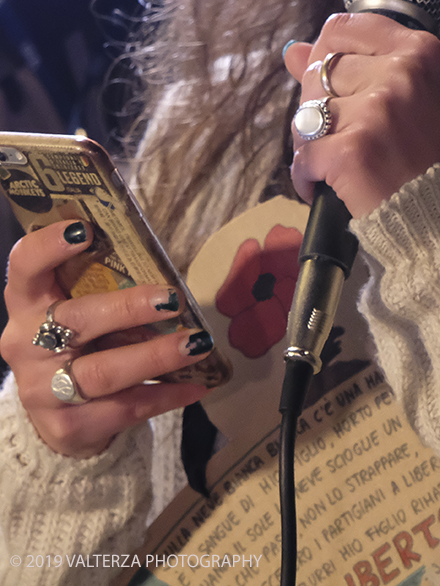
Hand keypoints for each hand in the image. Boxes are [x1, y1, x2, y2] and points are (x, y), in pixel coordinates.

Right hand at [1, 220, 210, 457]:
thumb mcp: (77, 308)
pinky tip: (197, 385)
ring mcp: (43, 390)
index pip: (25, 266)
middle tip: (172, 300)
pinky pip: (124, 409)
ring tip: (197, 344)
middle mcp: (26, 344)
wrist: (56, 415)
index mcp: (27, 302)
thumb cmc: (78, 341)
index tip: (86, 230)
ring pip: (103, 372)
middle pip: (76, 320)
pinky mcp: (67, 427)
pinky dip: (165, 394)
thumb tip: (162, 262)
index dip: (49, 246)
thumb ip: (102, 285)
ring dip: (155, 356)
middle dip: (128, 308)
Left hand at [284, 11, 439, 217]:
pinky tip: (324, 184)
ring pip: (306, 112)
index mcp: (417, 50)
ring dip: (310, 140)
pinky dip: (306, 175)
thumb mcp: (405, 95)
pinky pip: (304, 153)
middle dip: (319, 104)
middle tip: (344, 133)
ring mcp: (376, 110)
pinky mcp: (352, 150)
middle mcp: (400, 72)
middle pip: (320, 70)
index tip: (335, 83)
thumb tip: (294, 51)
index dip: (326, 53)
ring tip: (335, 160)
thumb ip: (351, 64)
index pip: (343, 27)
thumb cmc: (423, 152)